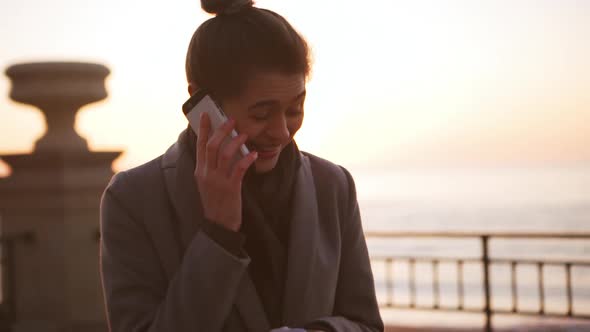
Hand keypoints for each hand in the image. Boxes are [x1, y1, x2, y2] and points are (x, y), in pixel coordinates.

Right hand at [194, 112, 257, 231]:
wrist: (218, 225)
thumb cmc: (216, 202)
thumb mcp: (207, 183)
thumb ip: (211, 167)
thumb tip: (222, 148)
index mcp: (200, 171)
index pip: (200, 145)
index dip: (202, 129)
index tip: (206, 115)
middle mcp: (207, 174)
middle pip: (212, 146)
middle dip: (222, 130)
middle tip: (231, 120)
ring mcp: (218, 181)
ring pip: (225, 154)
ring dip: (236, 142)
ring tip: (245, 134)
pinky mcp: (231, 188)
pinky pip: (239, 169)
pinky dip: (247, 159)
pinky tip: (254, 154)